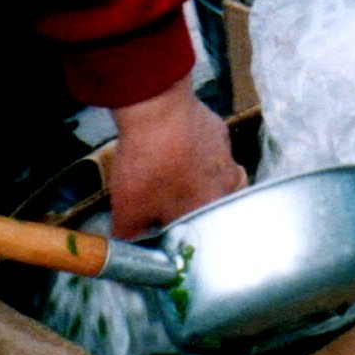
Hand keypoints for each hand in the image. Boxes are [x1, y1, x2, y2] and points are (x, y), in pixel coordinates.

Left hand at [106, 84, 242, 242]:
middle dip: (189, 204)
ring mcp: (226, 153)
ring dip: (193, 176)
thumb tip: (126, 247)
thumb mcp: (127, 211)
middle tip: (164, 200)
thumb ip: (129, 237)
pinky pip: (208, 148)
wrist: (157, 108)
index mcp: (211, 208)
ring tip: (165, 170)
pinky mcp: (217, 129)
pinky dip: (192, 150)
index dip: (181, 230)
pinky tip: (169, 145)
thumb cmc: (148, 164)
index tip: (163, 226)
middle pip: (211, 203)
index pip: (203, 231)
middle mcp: (228, 182)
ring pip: (212, 174)